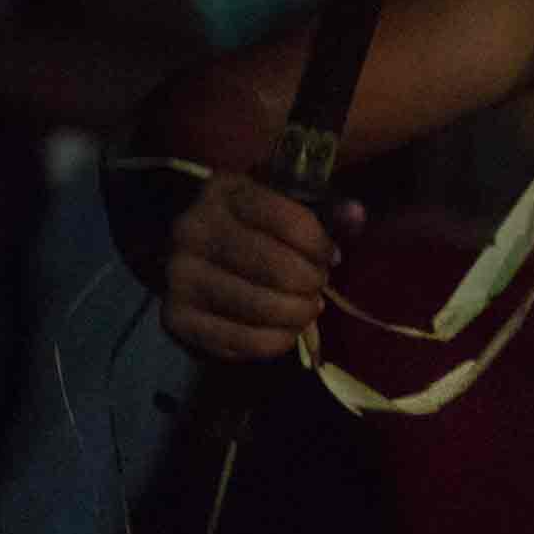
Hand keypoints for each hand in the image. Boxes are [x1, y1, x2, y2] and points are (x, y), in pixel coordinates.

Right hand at [160, 171, 363, 361]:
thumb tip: (357, 215)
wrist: (179, 249)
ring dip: (298, 315)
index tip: (331, 256)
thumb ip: (323, 208)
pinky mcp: (177, 318)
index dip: (321, 245)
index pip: (290, 221)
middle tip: (318, 286)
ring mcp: (180, 277)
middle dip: (311, 283)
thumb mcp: (278, 201)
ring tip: (308, 309)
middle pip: (277, 268)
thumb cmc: (245, 222)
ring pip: (261, 307)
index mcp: (225, 191)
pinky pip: (241, 341)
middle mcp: (194, 231)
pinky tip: (286, 331)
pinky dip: (276, 341)